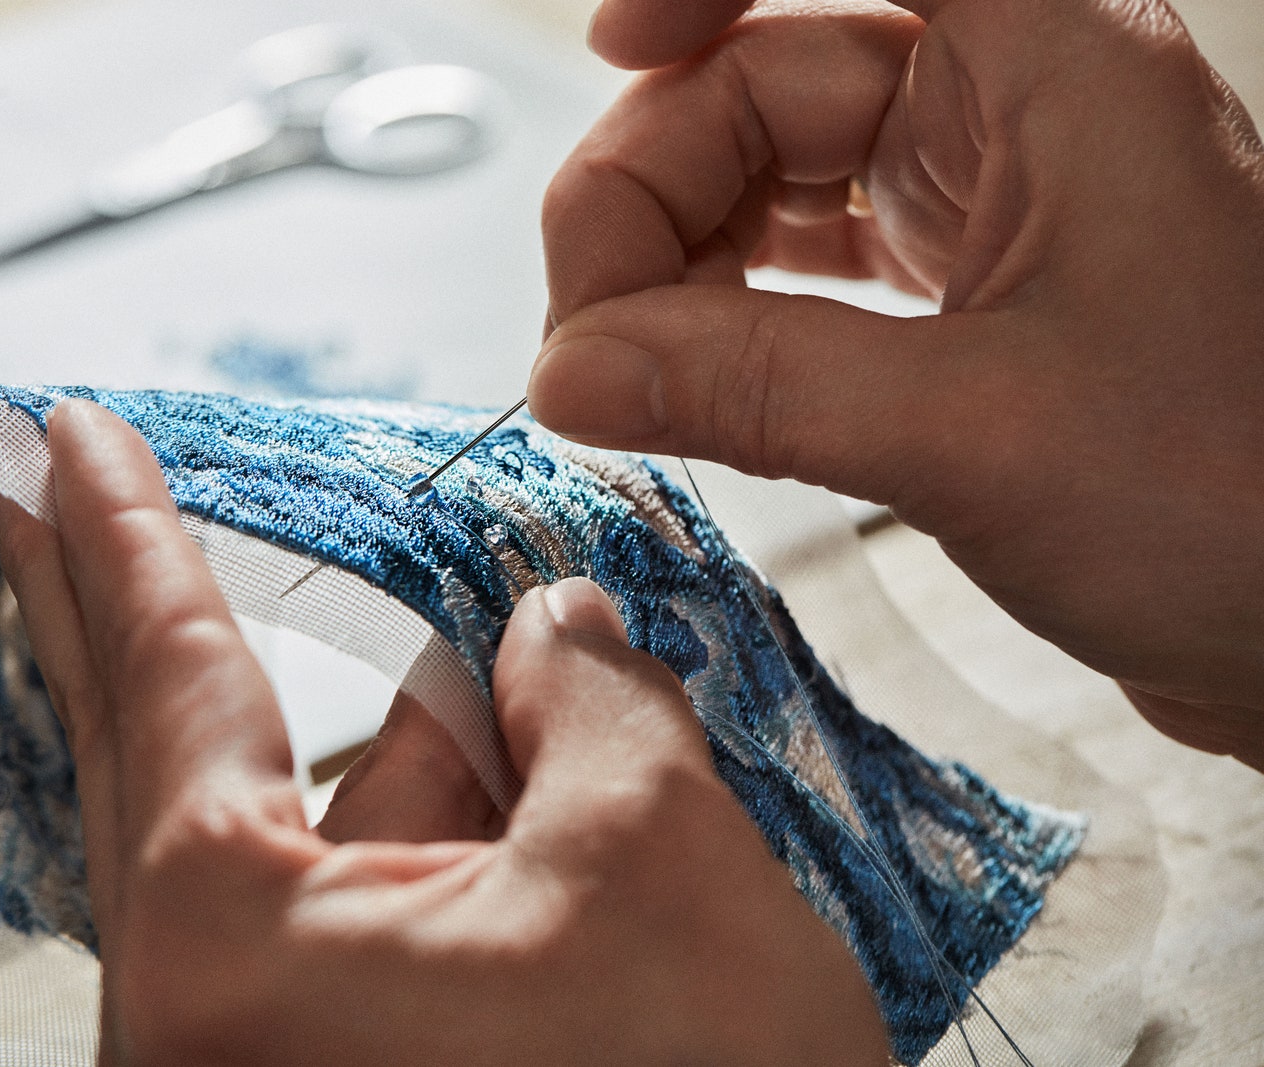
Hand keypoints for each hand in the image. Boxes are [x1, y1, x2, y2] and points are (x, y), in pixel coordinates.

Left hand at [0, 399, 886, 1064]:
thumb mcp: (661, 860)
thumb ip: (591, 701)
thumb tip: (553, 630)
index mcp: (234, 953)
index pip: (167, 675)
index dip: (123, 530)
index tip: (57, 438)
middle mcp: (211, 1020)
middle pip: (182, 745)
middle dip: (144, 598)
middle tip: (70, 477)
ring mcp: (271, 1060)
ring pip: (322, 835)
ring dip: (421, 742)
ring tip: (538, 681)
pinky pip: (367, 914)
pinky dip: (441, 828)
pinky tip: (535, 782)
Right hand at [530, 0, 1263, 768]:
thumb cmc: (1253, 508)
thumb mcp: (977, 435)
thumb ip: (758, 389)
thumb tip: (577, 371)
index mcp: (1057, 66)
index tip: (611, 52)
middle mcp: (1020, 113)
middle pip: (772, 76)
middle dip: (656, 190)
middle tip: (590, 329)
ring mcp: (991, 205)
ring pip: (776, 175)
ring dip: (679, 260)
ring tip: (629, 368)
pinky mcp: (969, 300)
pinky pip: (807, 265)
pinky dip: (731, 314)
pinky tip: (689, 374)